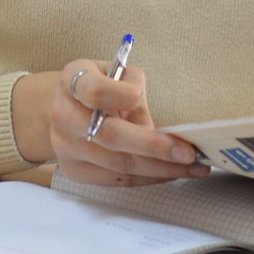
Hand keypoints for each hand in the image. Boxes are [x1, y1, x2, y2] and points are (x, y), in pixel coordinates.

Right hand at [38, 59, 206, 187]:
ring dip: (160, 169)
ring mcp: (66, 147)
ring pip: (118, 164)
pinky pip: (117, 180)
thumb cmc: (98, 84)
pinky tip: (171, 172)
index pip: (94, 91)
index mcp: (74, 80)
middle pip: (110, 136)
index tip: (140, 97)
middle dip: (154, 147)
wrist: (60, 105)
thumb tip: (158, 132)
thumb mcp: (115, 73)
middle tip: (188, 153)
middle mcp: (64, 116)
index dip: (119, 95)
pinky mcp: (75, 171)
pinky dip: (148, 177)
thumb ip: (133, 93)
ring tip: (193, 167)